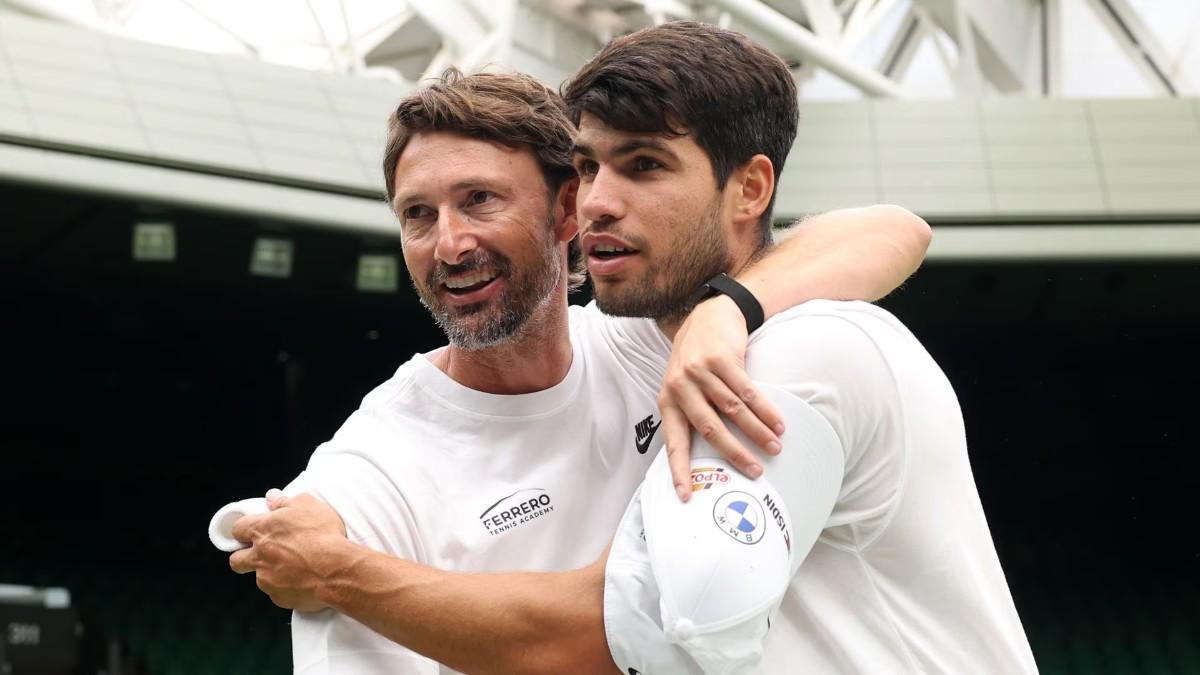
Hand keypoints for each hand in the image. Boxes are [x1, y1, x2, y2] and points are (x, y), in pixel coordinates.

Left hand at [229, 491, 350, 611]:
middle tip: (262, 554)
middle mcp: (259, 556)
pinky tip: (304, 580)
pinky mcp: (279, 598)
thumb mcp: (307, 505)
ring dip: (270, 573)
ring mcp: (267, 579)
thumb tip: (272, 497)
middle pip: (236, 560)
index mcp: (262, 531)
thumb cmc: (323, 534)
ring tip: (294, 568)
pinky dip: (287, 588)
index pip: (237, 529)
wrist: (336, 569)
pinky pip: (278, 593)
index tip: (252, 531)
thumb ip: (284, 501)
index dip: (244, 530)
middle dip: (244, 557)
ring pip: (259, 577)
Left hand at [658, 295, 784, 501]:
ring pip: (733, 411)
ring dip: (757, 432)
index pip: (674, 442)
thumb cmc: (696, 359)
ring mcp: (700, 372)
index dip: (679, 471)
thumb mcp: (683, 386)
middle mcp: (680, 387)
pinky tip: (777, 423)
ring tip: (775, 447)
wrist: (708, 314)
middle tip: (755, 472)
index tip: (686, 496)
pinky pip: (747, 391)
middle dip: (735, 454)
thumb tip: (705, 456)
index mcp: (668, 401)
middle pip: (710, 430)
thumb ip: (689, 414)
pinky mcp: (721, 359)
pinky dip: (764, 409)